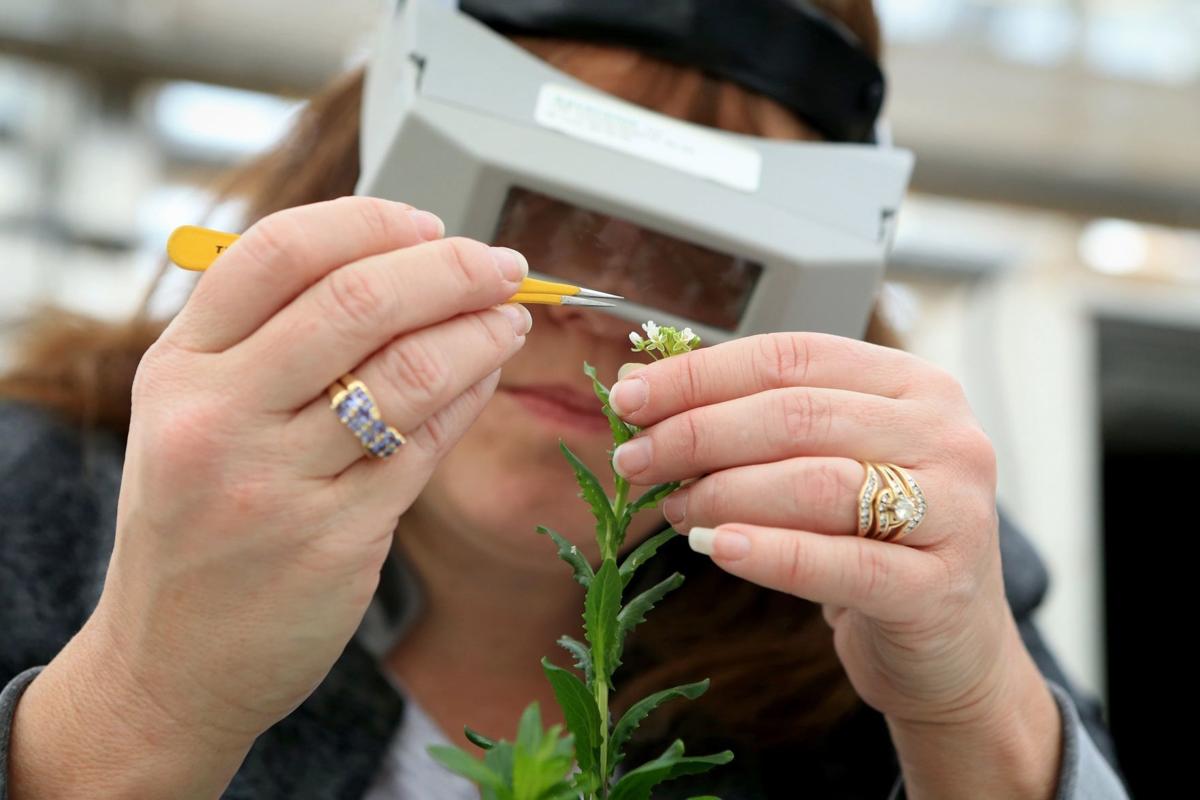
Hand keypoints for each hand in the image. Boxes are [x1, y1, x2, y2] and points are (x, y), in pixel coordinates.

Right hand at [89, 197, 531, 744]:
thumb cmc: (196, 521)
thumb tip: (395, 264)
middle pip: (357, 301)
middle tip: (503, 264)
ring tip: (510, 318)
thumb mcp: (191, 417)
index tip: (429, 223)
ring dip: (479, 331)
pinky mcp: (336, 539)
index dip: (370, 222)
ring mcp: (276, 483)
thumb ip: (265, 340)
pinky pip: (426, 445)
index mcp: (178, 368)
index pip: (279, 252)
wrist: (170, 664)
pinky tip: (487, 374)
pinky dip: (469, 395)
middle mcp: (218, 418)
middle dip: (451, 269)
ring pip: (408, 372)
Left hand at [606, 332, 1025, 728]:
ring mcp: (954, 510)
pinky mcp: (940, 587)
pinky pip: (843, 565)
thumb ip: (753, 422)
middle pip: (796, 416)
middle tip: (635, 460)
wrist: (951, 647)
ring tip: (674, 510)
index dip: (701, 375)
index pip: (791, 357)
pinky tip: (717, 549)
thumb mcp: (824, 466)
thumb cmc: (871, 543)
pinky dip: (772, 553)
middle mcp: (944, 434)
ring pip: (816, 483)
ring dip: (724, 494)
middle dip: (697, 434)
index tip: (629, 396)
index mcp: (913, 385)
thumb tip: (642, 385)